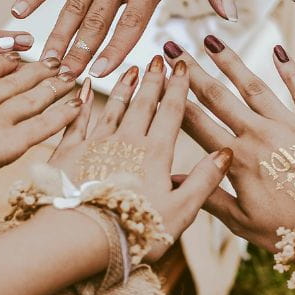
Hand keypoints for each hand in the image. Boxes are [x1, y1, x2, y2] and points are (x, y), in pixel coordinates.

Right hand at [13, 0, 231, 77]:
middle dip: (81, 52)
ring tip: (46, 60)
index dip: (116, 49)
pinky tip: (20, 12)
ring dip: (60, 33)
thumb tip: (230, 16)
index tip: (102, 75)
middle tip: (64, 79)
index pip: (134, 20)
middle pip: (98, 19)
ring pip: (75, 2)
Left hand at [45, 54, 229, 259]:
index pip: (171, 113)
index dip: (178, 88)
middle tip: (157, 58)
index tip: (182, 66)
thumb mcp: (180, 210)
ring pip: (113, 107)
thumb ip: (204, 180)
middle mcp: (127, 141)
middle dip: (152, 80)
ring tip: (130, 68)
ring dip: (123, 87)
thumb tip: (225, 152)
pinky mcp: (68, 153)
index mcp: (155, 154)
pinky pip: (77, 120)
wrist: (80, 236)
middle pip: (142, 104)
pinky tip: (83, 87)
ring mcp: (95, 144)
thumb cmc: (135, 229)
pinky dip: (82, 102)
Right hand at [166, 37, 294, 252]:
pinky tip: (277, 50)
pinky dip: (289, 69)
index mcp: (237, 159)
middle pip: (218, 97)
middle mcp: (259, 134)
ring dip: (231, 62)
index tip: (157, 80)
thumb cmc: (292, 232)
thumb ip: (208, 197)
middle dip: (192, 72)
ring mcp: (290, 125)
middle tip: (173, 48)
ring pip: (254, 86)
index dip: (173, 100)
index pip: (196, 123)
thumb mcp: (243, 223)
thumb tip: (173, 183)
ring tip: (212, 39)